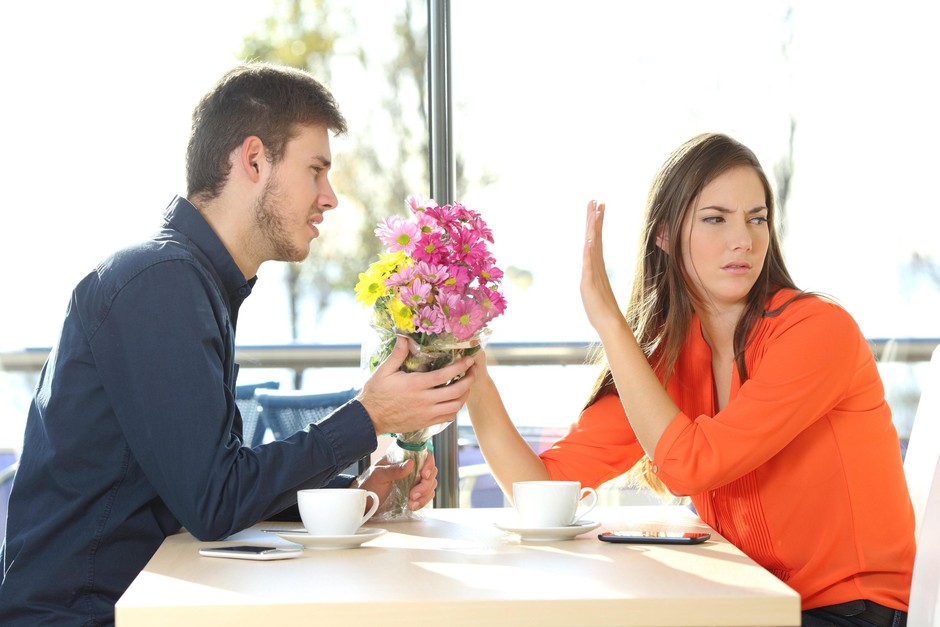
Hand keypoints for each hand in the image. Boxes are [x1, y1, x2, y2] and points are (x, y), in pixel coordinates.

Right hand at [358, 336, 475, 434]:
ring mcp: (426, 414)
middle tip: (473, 371)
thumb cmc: (376, 393)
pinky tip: (454, 400)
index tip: (469, 360)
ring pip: (455, 407)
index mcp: (416, 385)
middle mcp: (424, 400)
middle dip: (469, 380)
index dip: (460, 366)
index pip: (445, 375)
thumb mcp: (384, 370)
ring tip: (466, 385)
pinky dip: (455, 408)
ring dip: (464, 395)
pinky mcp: (426, 423)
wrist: (369, 418)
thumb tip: (404, 337)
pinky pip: (448, 418)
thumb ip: (397, 354)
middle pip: (456, 392)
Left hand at [359, 454, 437, 510]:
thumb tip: (410, 463)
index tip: (424, 475)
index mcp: (403, 459)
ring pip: (431, 485)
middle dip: (425, 485)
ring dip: (424, 495)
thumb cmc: (369, 484)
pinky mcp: (415, 493)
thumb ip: (394, 470)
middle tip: (413, 494)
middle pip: (431, 472)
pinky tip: (412, 506)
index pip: (423, 455)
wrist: (365, 501)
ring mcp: (414, 481)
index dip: (428, 464)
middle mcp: (411, 469)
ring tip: (411, 502)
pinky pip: (427, 496)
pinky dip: (422, 502)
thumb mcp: (378, 475)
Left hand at [580, 200, 624, 333]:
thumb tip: (592, 269)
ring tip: (594, 213)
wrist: (608, 323)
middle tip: (596, 200)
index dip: (596, 223)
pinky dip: (590, 252)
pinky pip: (589, 264)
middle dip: (594, 218)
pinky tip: (590, 241)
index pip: (596, 239)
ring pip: (593, 246)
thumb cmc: (600, 307)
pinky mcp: (590, 281)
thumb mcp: (593, 287)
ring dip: (593, 229)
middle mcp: (596, 265)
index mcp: (596, 264)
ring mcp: (593, 272)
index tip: (598, 207)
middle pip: (595, 237)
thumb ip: (592, 275)